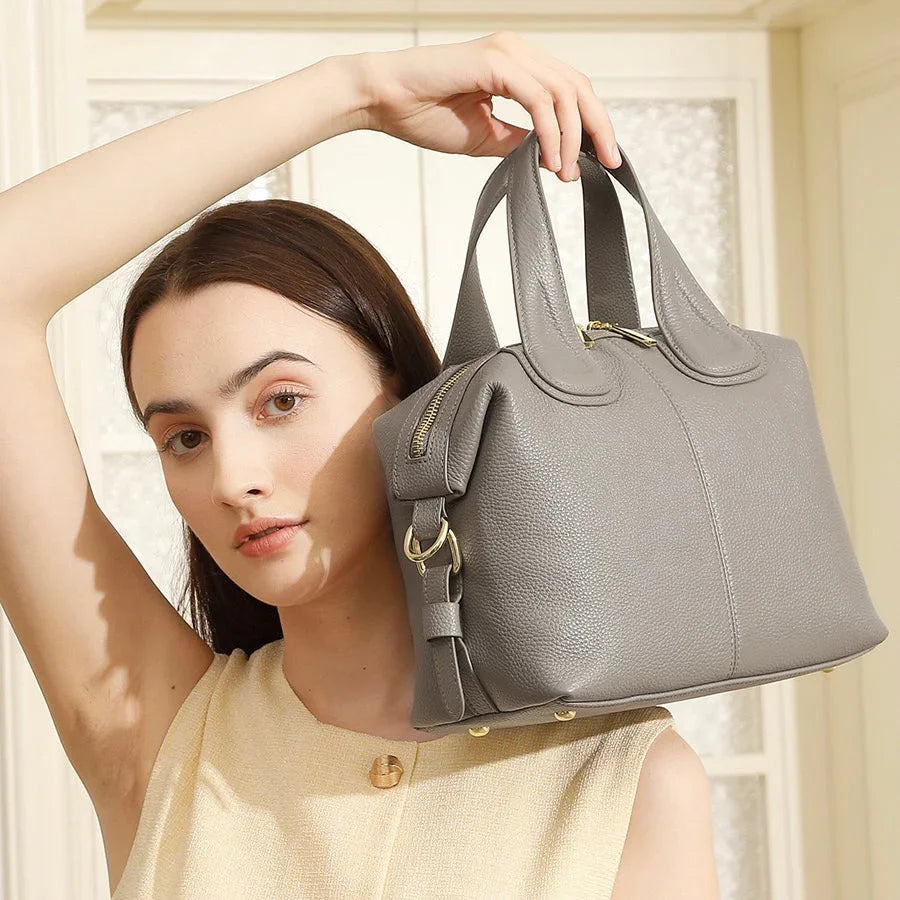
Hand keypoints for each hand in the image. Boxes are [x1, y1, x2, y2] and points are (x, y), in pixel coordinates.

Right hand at [353, 32, 620, 179]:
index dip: (592, 123)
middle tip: (606, 163)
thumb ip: (519, 141)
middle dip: (598, 127)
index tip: (601, 158)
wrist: (383, 101)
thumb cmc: (424, 115)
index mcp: (518, 65)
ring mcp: (508, 52)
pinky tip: (549, 159)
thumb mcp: (485, 137)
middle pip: (578, 87)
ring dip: (571, 137)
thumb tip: (548, 157)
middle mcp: (518, 52)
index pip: (570, 90)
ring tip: (566, 172)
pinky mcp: (495, 62)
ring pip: (563, 93)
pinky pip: (538, 100)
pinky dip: (550, 132)